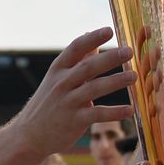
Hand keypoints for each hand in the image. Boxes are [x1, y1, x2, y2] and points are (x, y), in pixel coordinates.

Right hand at [11, 27, 136, 156]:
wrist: (29, 135)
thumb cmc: (48, 103)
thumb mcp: (58, 78)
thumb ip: (77, 59)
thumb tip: (91, 35)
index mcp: (58, 69)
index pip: (75, 48)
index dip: (92, 38)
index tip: (109, 30)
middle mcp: (62, 83)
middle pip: (88, 67)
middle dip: (110, 58)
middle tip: (129, 51)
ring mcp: (68, 102)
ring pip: (94, 89)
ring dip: (116, 81)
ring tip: (134, 76)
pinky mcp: (74, 121)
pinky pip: (98, 114)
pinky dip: (115, 112)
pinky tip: (130, 110)